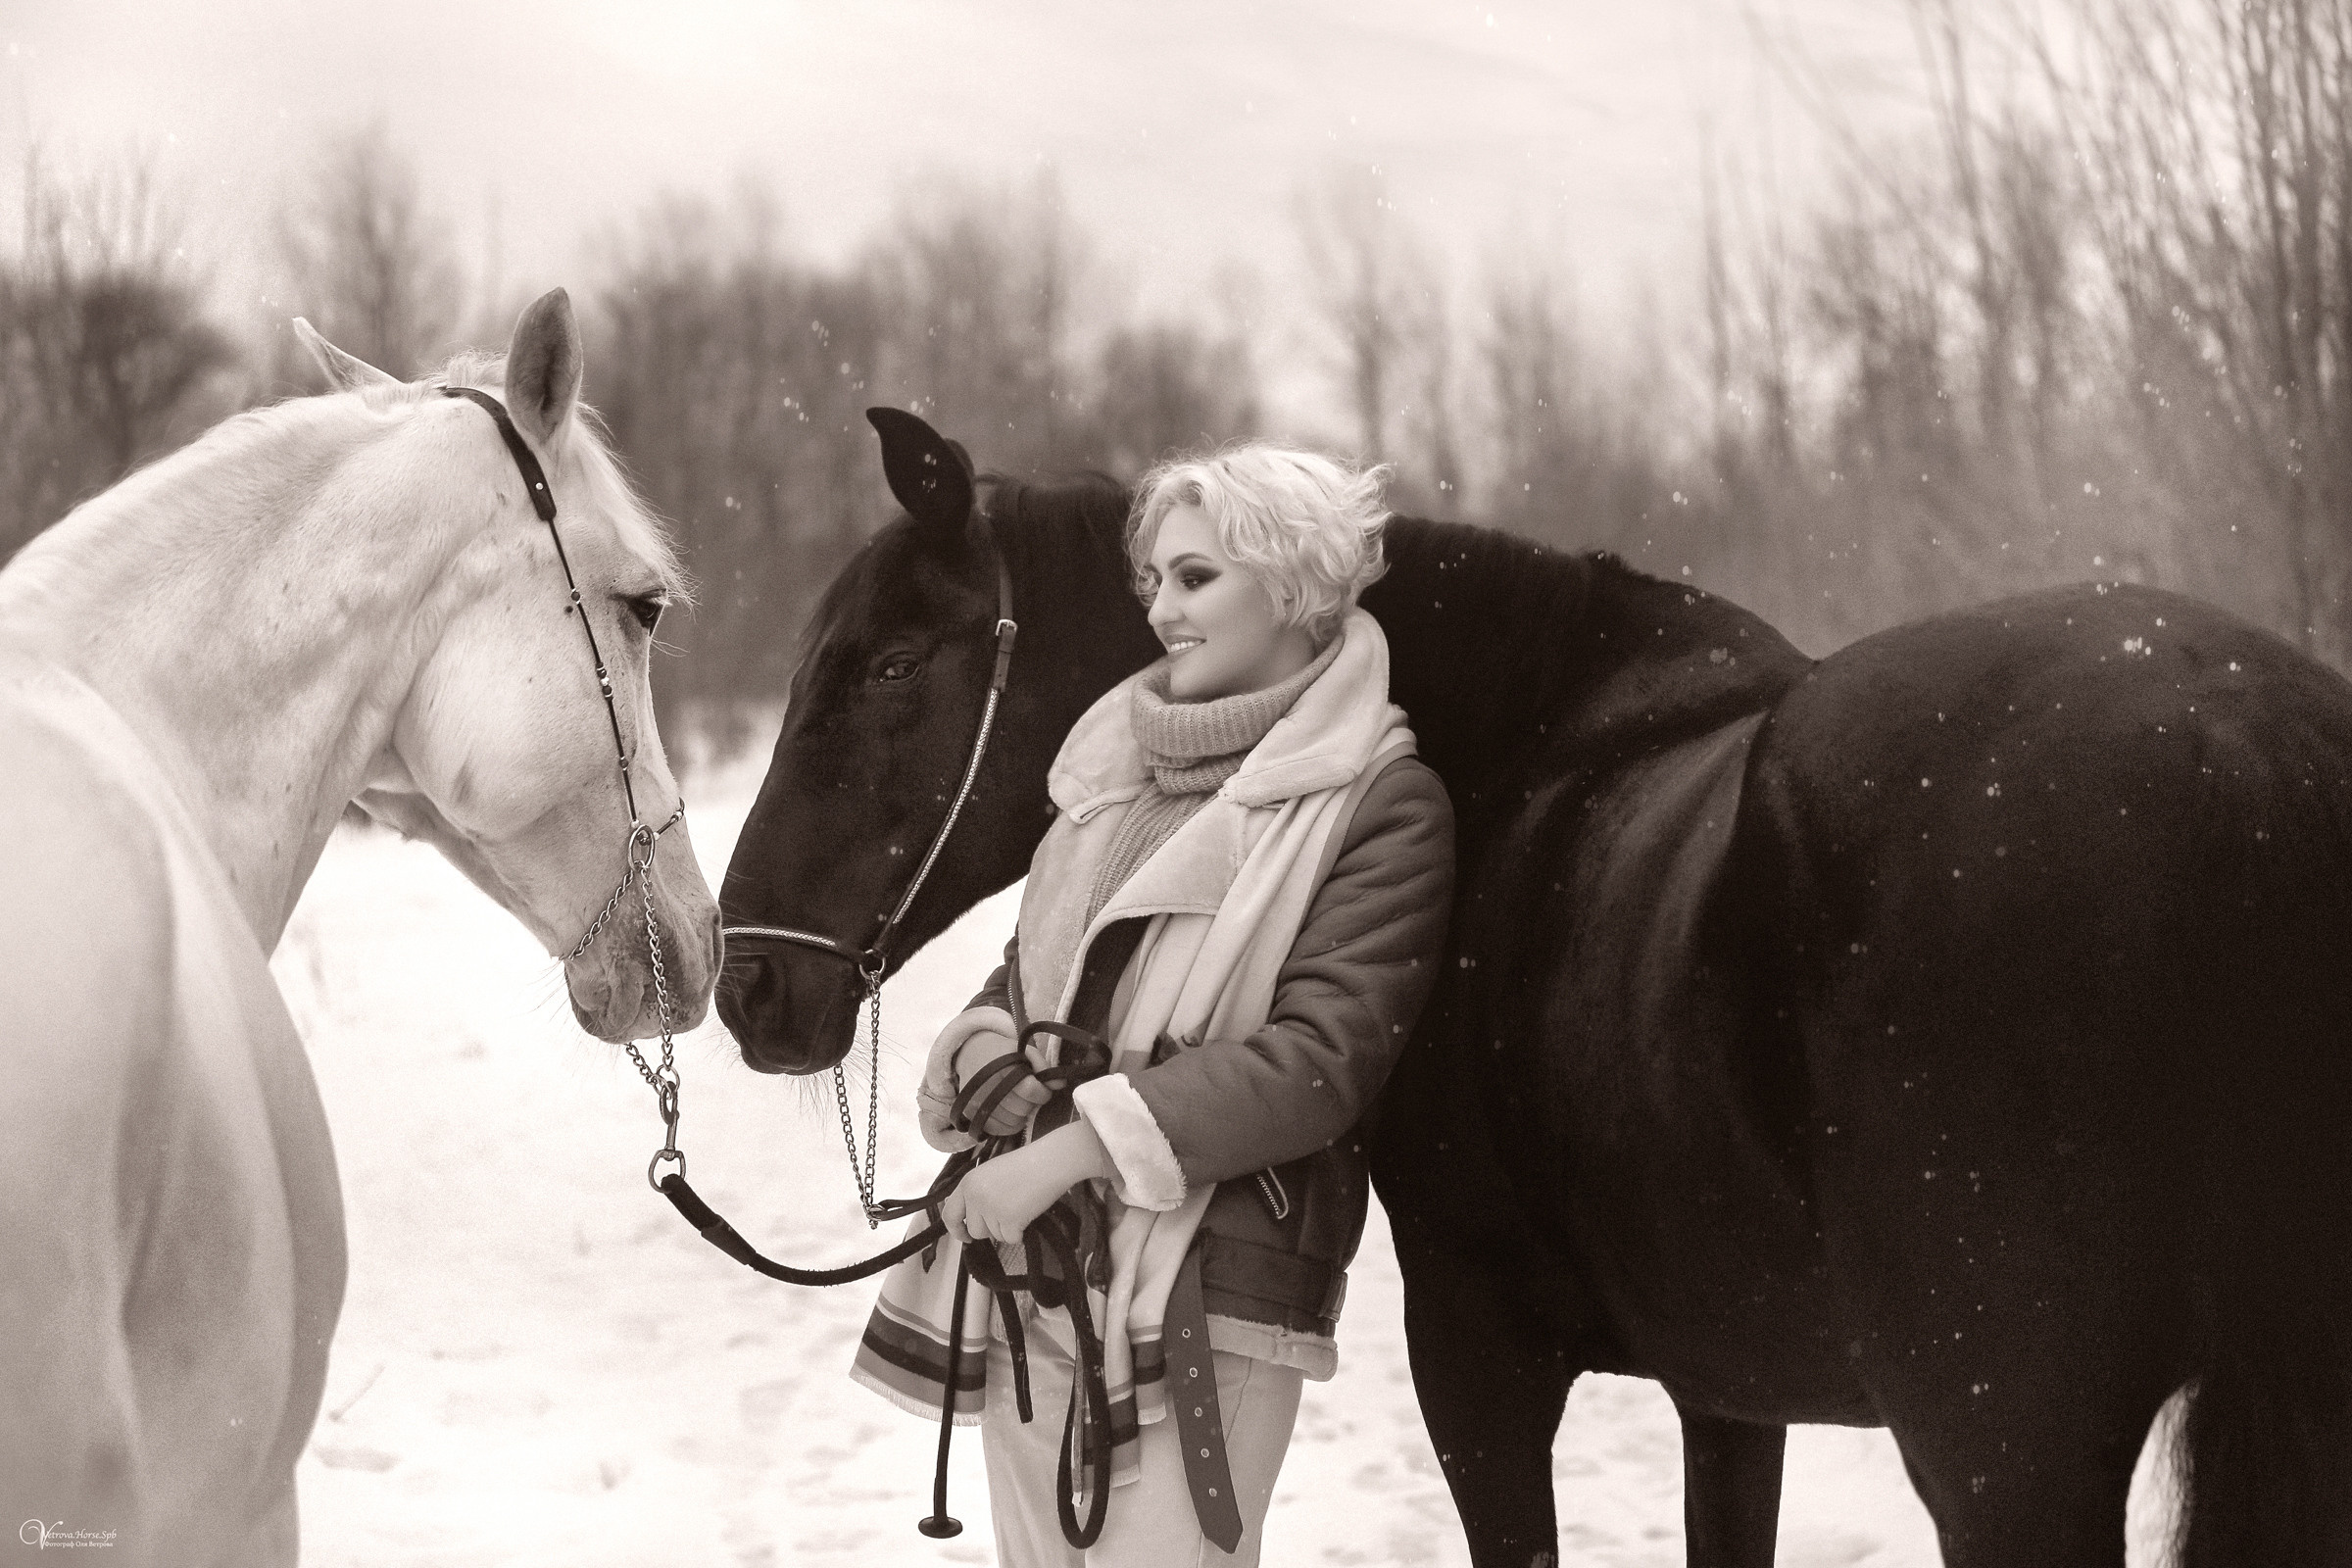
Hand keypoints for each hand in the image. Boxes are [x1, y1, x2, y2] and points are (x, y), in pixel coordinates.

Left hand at [940, 1122, 1115, 1247]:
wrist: (1048, 1162)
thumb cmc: (1024, 1166)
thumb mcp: (989, 1173)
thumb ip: (975, 1192)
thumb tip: (962, 1213)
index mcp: (967, 1183)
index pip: (949, 1215)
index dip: (956, 1230)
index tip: (965, 1236)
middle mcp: (975, 1196)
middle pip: (975, 1230)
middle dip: (990, 1229)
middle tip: (1006, 1215)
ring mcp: (991, 1208)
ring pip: (994, 1236)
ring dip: (1007, 1228)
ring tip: (1019, 1207)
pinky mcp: (1009, 1219)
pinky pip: (1010, 1239)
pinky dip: (1020, 1232)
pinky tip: (1027, 1214)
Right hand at [952, 1030, 1045, 1138]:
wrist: (971, 1053)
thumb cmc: (1003, 1053)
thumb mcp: (1025, 1052)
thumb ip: (1044, 1066)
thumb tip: (1060, 1084)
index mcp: (1002, 1067)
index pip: (1030, 1090)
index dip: (1042, 1092)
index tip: (1042, 1089)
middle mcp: (987, 1086)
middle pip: (1022, 1108)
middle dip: (1032, 1103)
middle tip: (1029, 1095)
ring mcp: (977, 1102)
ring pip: (1013, 1122)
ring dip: (1022, 1114)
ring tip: (1019, 1101)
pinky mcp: (971, 1114)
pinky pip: (1000, 1130)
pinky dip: (1010, 1124)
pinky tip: (1010, 1111)